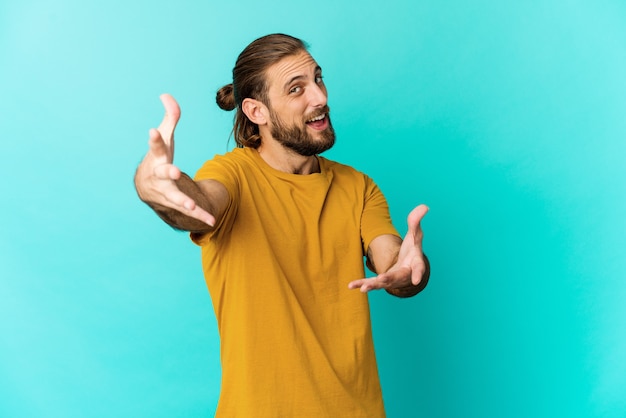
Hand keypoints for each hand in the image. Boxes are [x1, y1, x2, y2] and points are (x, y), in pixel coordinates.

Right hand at [135, 94, 215, 225]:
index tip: (153, 131)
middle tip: (174, 172)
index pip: (155, 146)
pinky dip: (200, 216)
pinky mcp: (176, 204)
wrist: (146, 187)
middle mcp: (159, 176)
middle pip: (163, 174)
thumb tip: (166, 95)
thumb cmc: (158, 158)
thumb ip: (170, 118)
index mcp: (157, 158)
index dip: (154, 139)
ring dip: (182, 201)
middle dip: (168, 173)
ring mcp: (167, 192)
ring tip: (190, 205)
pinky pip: (189, 211)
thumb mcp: (164, 137)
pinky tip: (211, 221)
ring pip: (174, 197)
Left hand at [349, 205, 428, 293]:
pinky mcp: (382, 282)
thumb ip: (416, 222)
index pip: (418, 268)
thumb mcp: (415, 235)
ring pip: (382, 284)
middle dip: (389, 278)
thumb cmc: (412, 250)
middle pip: (397, 277)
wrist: (407, 266)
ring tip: (362, 288)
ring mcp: (393, 280)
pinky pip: (372, 284)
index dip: (418, 274)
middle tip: (382, 279)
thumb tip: (424, 206)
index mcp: (415, 264)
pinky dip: (362, 284)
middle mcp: (405, 275)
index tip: (417, 280)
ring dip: (372, 285)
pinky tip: (351, 286)